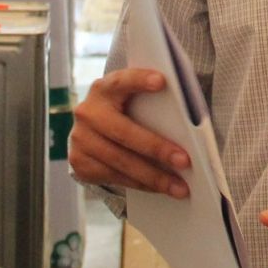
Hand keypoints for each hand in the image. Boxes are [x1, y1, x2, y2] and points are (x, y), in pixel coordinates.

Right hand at [66, 68, 189, 196]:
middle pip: (124, 132)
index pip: (121, 81)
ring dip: (154, 176)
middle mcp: (88, 112)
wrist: (90, 133)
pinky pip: (115, 176)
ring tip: (180, 187)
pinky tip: (160, 188)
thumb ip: (149, 103)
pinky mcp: (80, 163)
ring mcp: (80, 139)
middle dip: (157, 148)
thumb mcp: (131, 101)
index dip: (139, 80)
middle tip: (184, 161)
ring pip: (120, 161)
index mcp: (104, 89)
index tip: (162, 81)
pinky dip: (141, 184)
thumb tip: (187, 123)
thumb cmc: (124, 113)